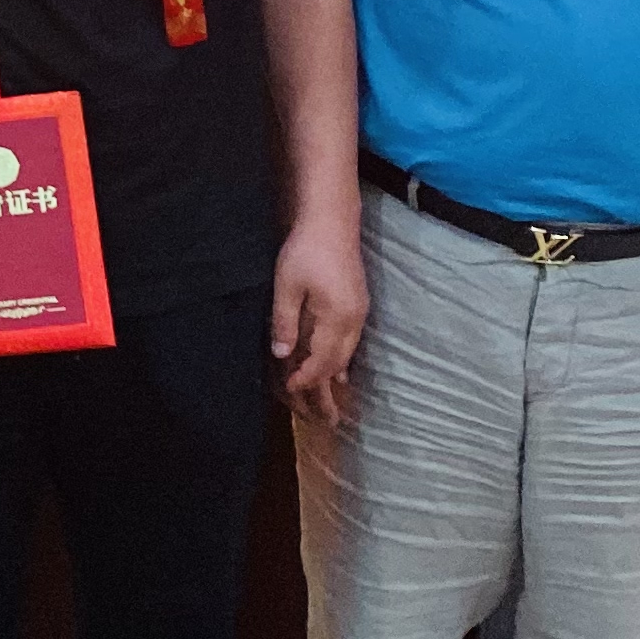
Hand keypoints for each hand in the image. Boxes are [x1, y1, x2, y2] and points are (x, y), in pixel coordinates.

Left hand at [270, 215, 368, 426]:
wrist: (332, 220)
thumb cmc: (306, 250)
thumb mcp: (287, 285)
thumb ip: (285, 321)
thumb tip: (281, 354)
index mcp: (337, 317)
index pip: (322, 360)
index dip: (306, 379)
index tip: (291, 392)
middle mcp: (353, 319)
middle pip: (338, 363)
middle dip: (326, 389)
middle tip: (320, 418)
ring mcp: (359, 311)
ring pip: (347, 353)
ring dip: (335, 376)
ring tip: (330, 403)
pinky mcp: (357, 304)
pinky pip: (350, 341)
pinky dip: (341, 359)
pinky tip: (339, 370)